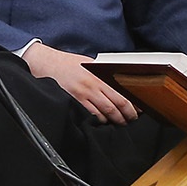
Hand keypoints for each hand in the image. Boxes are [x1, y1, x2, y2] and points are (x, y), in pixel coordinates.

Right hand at [22, 42, 136, 124]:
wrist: (47, 63)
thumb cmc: (67, 63)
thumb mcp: (89, 64)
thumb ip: (103, 74)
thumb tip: (119, 85)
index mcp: (100, 74)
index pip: (123, 90)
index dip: (133, 102)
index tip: (139, 109)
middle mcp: (94, 83)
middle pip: (118, 103)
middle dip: (128, 114)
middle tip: (132, 119)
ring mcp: (85, 92)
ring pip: (107, 110)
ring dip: (116, 119)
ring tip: (120, 122)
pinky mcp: (76, 99)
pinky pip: (92, 113)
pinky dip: (101, 120)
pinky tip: (104, 121)